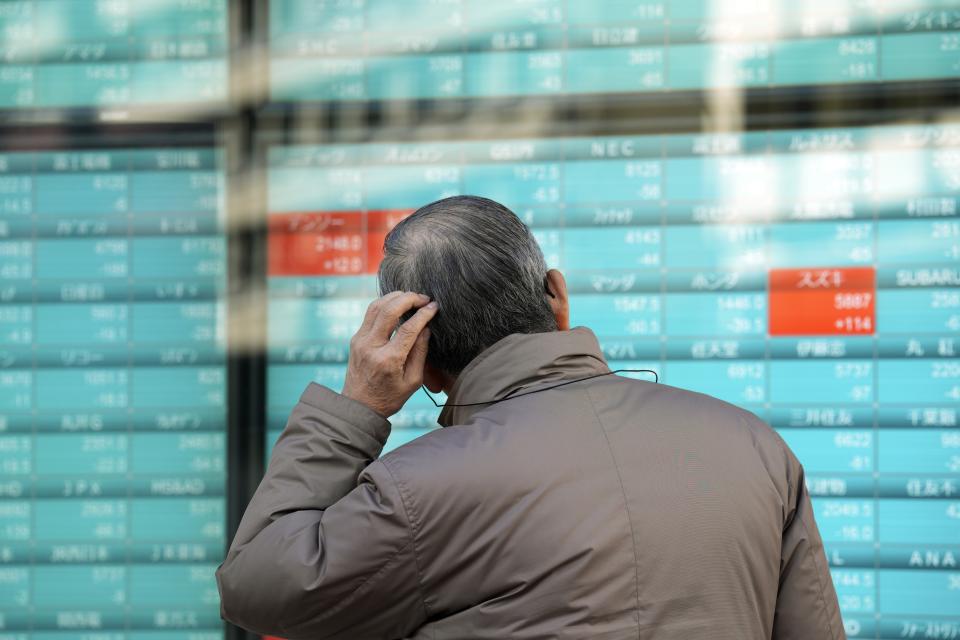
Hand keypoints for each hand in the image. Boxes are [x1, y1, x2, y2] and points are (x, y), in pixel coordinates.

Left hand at [341, 291, 437, 417]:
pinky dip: (385, 304)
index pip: (408, 329)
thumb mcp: (413, 381)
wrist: (358, 406)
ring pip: (376, 306)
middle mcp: (371, 347)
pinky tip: (397, 303)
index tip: (434, 306)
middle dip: (409, 299)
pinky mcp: (356, 338)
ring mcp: (360, 341)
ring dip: (395, 297)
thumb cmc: (390, 397)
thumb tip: (426, 328)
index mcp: (388, 360)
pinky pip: (370, 313)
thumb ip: (420, 353)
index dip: (423, 314)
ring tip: (412, 297)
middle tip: (424, 298)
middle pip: (389, 310)